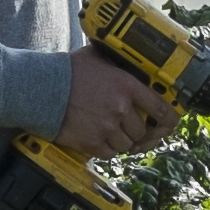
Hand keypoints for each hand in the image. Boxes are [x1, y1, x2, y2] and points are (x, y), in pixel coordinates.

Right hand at [56, 56, 177, 155]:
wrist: (41, 89)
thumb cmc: (66, 71)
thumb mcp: (96, 56)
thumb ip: (115, 60)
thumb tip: (126, 55)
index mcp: (127, 86)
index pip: (160, 109)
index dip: (168, 120)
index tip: (168, 124)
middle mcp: (120, 109)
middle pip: (142, 131)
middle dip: (135, 130)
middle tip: (125, 125)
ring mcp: (106, 128)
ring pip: (126, 145)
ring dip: (120, 140)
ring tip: (108, 131)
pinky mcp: (92, 143)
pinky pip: (109, 154)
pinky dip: (106, 149)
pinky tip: (97, 139)